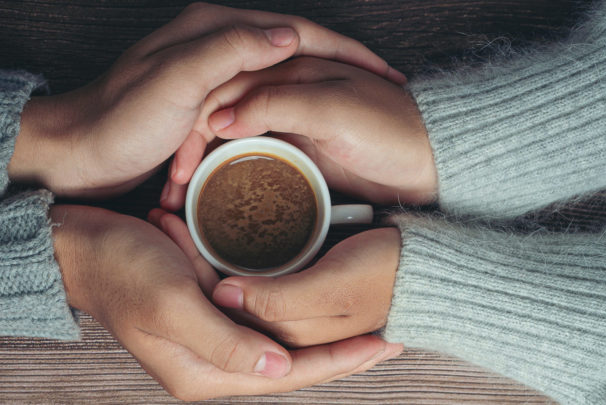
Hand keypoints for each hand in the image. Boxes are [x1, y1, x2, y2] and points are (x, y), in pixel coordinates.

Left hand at [8, 3, 404, 198]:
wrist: (75, 152)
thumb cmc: (120, 120)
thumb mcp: (177, 81)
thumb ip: (231, 51)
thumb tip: (289, 35)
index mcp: (214, 30)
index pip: (297, 33)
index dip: (346, 52)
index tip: (386, 76)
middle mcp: (214, 44)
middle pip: (294, 53)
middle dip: (340, 70)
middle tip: (381, 95)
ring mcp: (208, 74)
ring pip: (276, 81)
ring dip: (312, 97)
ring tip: (351, 118)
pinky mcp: (201, 104)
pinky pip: (254, 106)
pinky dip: (279, 121)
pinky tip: (298, 138)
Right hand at [51, 205, 399, 400]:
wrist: (80, 245)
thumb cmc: (121, 270)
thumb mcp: (172, 305)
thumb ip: (225, 342)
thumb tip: (279, 369)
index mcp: (204, 372)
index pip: (289, 374)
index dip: (339, 361)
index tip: (385, 344)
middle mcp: (213, 362)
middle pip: (291, 363)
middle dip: (341, 351)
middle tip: (392, 333)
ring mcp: (212, 336)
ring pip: (281, 340)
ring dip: (321, 332)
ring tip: (370, 319)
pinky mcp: (210, 310)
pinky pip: (262, 316)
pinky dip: (293, 309)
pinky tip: (320, 299)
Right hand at [162, 56, 432, 209]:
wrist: (429, 166)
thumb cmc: (391, 130)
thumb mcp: (334, 109)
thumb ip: (277, 103)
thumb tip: (219, 117)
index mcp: (289, 69)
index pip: (225, 85)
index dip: (198, 120)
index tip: (183, 160)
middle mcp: (284, 92)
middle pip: (220, 112)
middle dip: (191, 145)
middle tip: (176, 183)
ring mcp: (289, 124)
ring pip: (230, 137)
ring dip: (204, 163)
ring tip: (183, 194)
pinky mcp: (297, 152)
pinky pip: (251, 158)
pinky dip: (228, 175)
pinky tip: (213, 193)